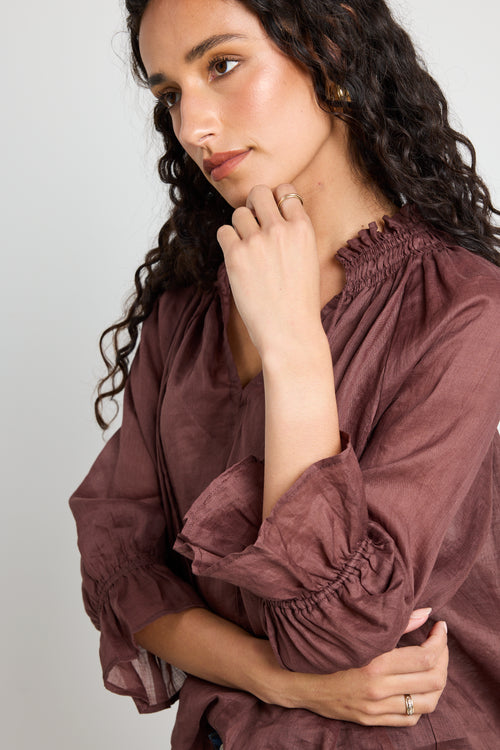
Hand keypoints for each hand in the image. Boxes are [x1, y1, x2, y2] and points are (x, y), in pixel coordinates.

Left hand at [217, 183, 322, 357]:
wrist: (289, 331)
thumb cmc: (299, 301)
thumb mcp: (309, 259)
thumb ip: (294, 234)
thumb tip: (273, 215)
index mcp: (303, 228)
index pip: (286, 191)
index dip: (276, 199)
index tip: (272, 213)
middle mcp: (280, 229)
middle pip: (258, 193)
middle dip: (254, 204)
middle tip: (254, 223)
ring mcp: (257, 241)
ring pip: (238, 212)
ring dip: (240, 226)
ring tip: (247, 248)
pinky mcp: (236, 255)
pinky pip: (223, 232)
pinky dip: (227, 241)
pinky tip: (237, 258)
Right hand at [267, 615, 447, 726]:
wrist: (293, 678)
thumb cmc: (322, 646)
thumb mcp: (355, 631)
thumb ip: (394, 622)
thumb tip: (425, 613)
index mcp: (375, 664)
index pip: (426, 657)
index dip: (440, 640)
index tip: (440, 626)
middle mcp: (378, 691)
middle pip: (433, 681)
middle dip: (444, 658)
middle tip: (439, 642)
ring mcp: (375, 709)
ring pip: (427, 703)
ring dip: (437, 682)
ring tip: (433, 663)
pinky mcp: (371, 720)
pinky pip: (410, 719)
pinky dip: (422, 702)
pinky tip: (417, 685)